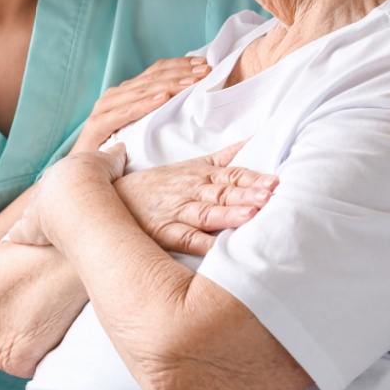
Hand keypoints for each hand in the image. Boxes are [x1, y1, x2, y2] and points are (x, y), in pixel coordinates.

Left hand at [7, 145, 129, 246]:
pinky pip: (21, 232)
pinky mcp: (29, 228)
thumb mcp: (109, 161)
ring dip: (35, 219)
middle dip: (47, 201)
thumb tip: (121, 147)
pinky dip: (20, 236)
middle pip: (43, 194)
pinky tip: (17, 241)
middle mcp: (44, 188)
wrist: (80, 192)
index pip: (60, 178)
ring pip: (31, 212)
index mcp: (61, 172)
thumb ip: (114, 155)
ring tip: (40, 228)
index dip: (66, 185)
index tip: (70, 191)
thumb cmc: (96, 177)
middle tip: (54, 211)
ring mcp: (35, 208)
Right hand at [72, 57, 210, 152]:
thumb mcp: (143, 130)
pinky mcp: (96, 126)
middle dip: (180, 73)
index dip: (180, 66)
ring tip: (190, 82)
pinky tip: (162, 99)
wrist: (82, 173)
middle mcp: (115, 96)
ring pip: (140, 91)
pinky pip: (123, 113)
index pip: (157, 72)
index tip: (205, 65)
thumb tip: (192, 103)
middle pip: (152, 78)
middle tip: (205, 71)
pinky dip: (143, 105)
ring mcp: (103, 109)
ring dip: (168, 85)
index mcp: (127, 94)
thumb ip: (158, 114)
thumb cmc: (116, 154)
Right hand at [114, 141, 276, 255]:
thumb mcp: (191, 165)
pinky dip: (201, 243)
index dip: (252, 178)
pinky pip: (184, 238)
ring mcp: (177, 212)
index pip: (231, 174)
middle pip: (223, 192)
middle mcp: (191, 192)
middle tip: (270, 196)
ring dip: (228, 215)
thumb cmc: (160, 185)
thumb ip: (224, 157)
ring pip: (206, 213)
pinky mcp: (163, 232)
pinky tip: (218, 249)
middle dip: (247, 194)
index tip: (275, 181)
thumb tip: (254, 140)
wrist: (114, 198)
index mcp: (201, 175)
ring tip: (251, 216)